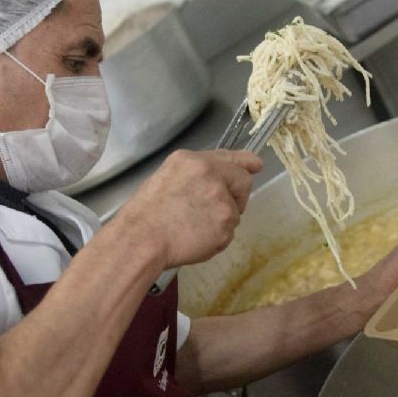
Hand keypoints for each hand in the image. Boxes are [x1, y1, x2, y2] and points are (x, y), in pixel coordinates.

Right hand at [116, 149, 262, 267]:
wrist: (141, 239)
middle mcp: (212, 175)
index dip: (246, 162)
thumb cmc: (147, 213)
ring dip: (222, 220)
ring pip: (235, 211)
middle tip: (215, 210)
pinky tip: (195, 238)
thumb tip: (220, 177)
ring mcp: (222, 200)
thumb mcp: (168, 176)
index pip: (230, 157)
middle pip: (243, 181)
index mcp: (194, 161)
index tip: (256, 165)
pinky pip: (229, 232)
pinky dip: (217, 238)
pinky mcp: (225, 224)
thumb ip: (197, 174)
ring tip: (193, 227)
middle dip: (237, 196)